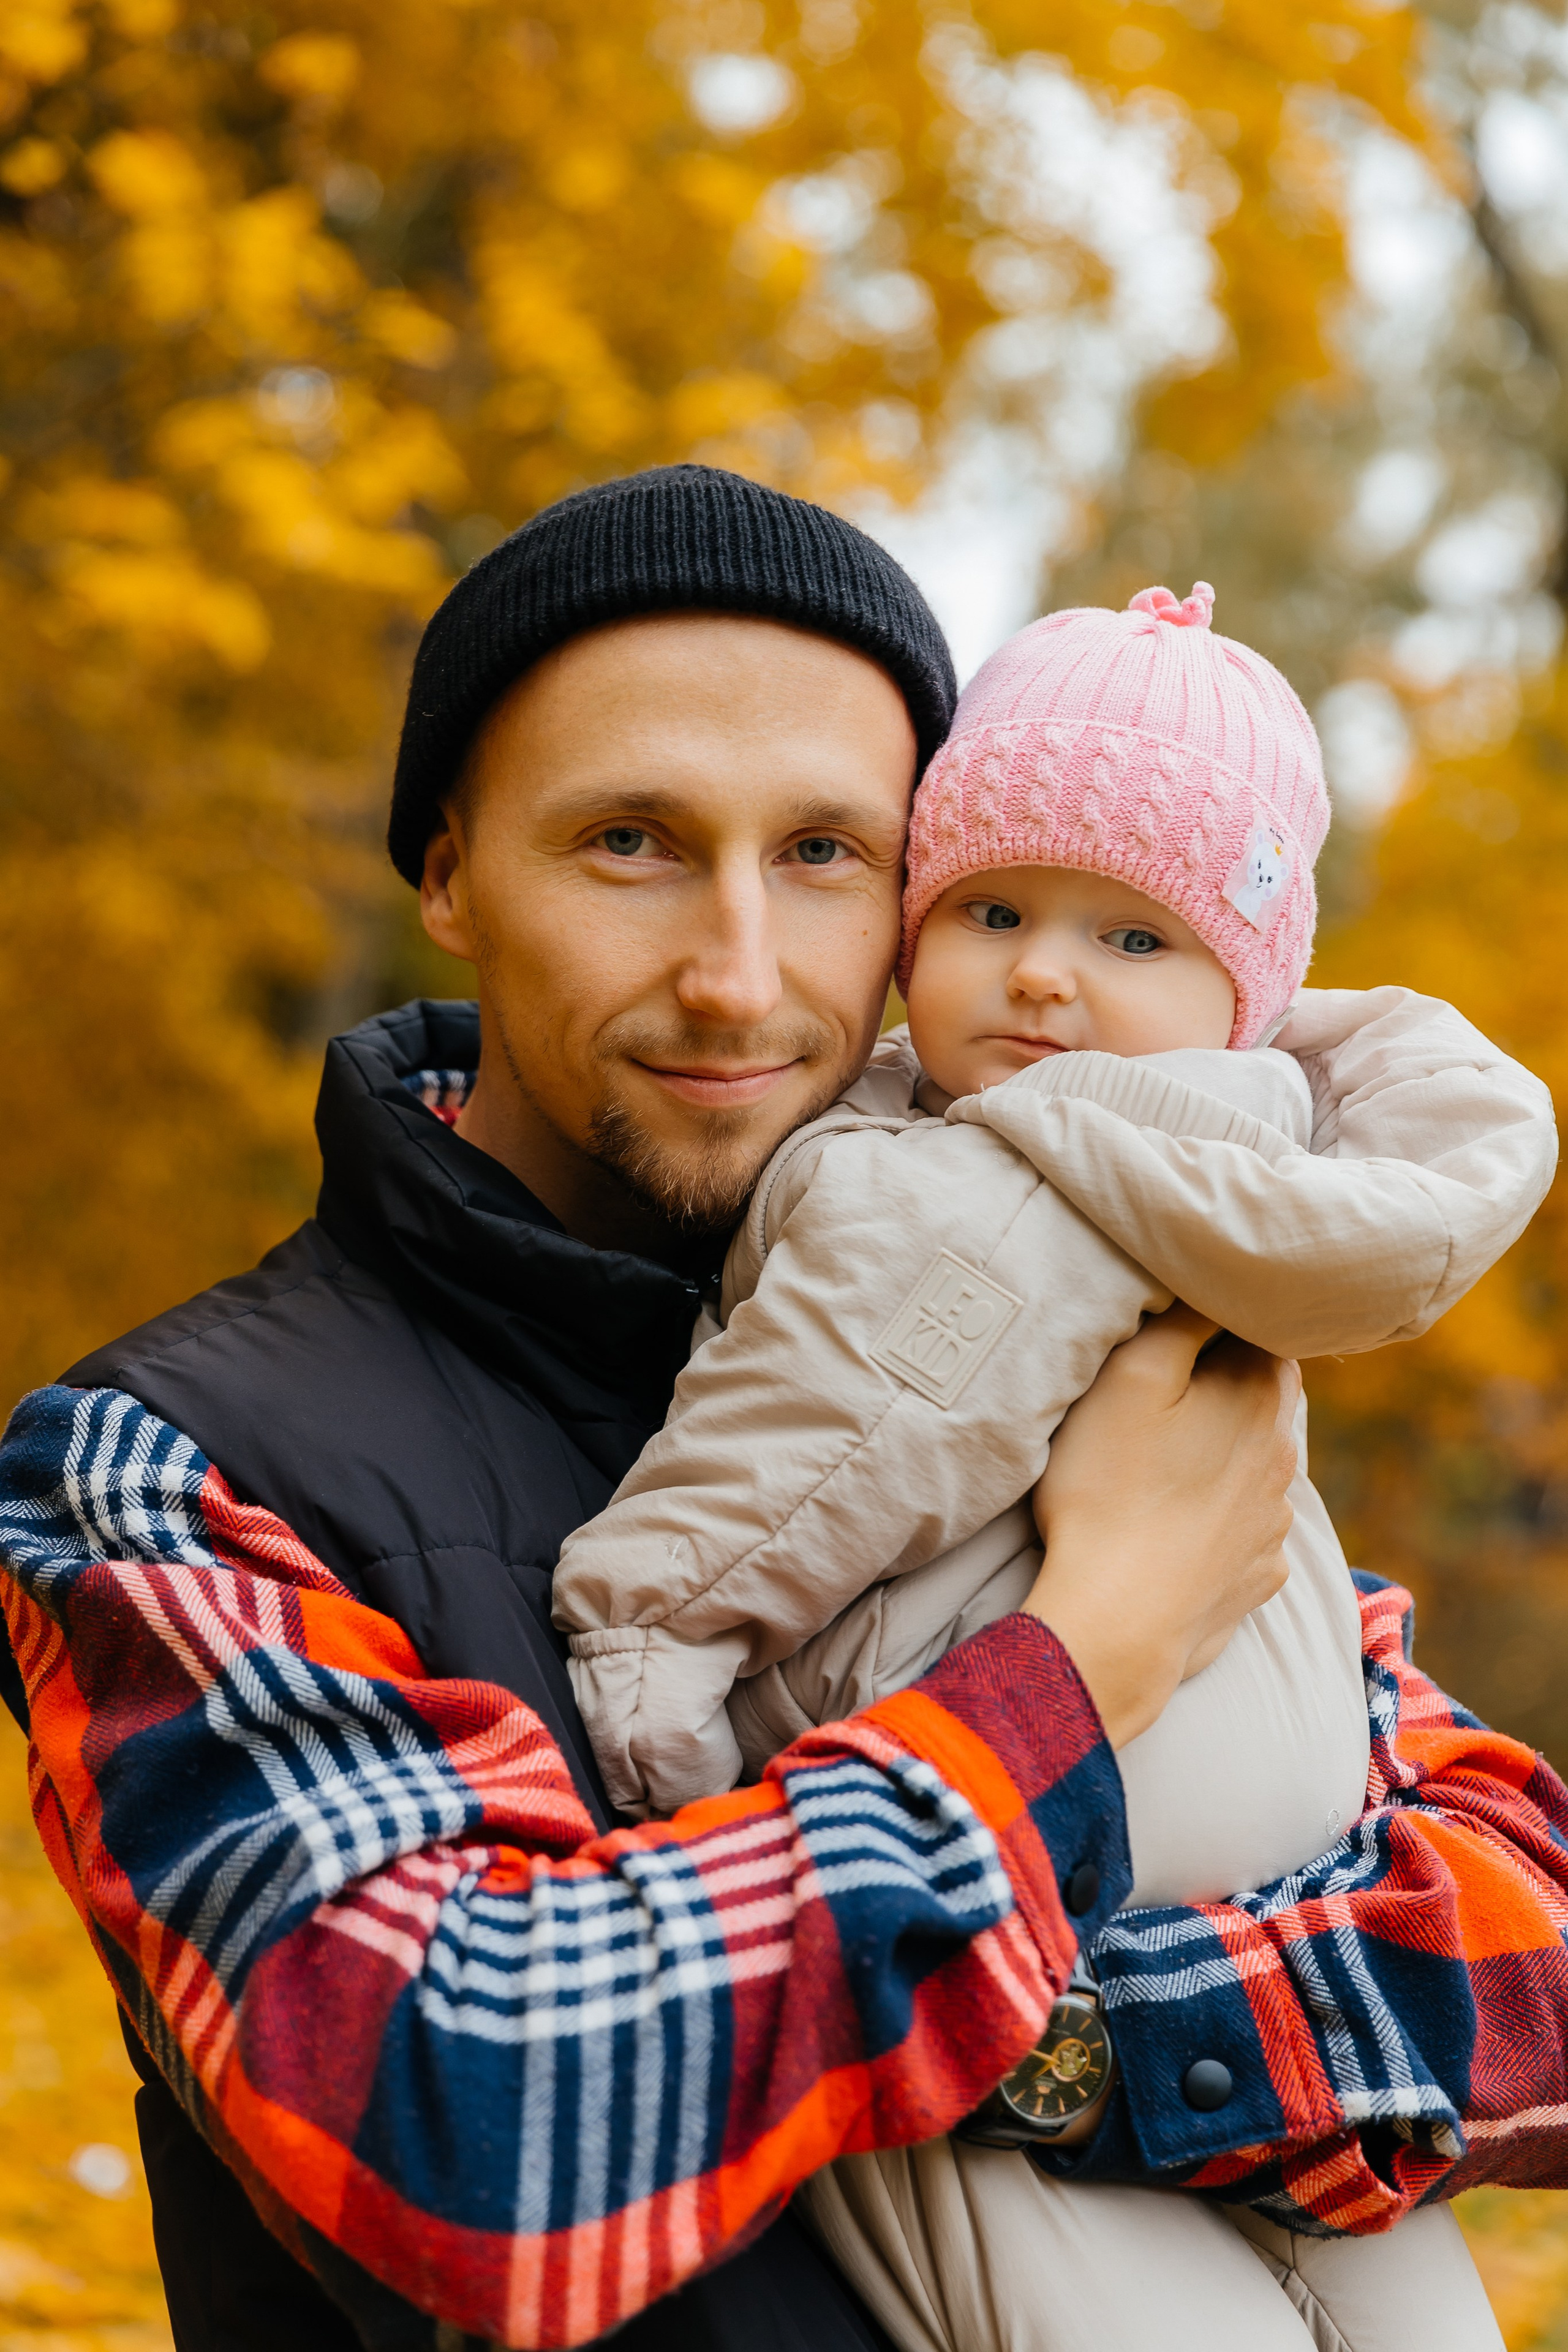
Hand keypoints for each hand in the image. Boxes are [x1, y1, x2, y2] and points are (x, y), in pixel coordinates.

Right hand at [1024, 1305, 1298, 1749]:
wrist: (1118, 1620)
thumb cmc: (1111, 1488)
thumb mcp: (1132, 1376)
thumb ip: (1181, 1321)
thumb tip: (1210, 1286)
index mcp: (1260, 1397)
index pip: (1262, 1330)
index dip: (1222, 1320)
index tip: (1179, 1328)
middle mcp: (1283, 1458)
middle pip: (1259, 1399)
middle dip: (1219, 1389)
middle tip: (1160, 1393)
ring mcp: (1275, 1525)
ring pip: (1253, 1467)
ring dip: (1218, 1458)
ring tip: (1159, 1468)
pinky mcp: (1256, 1578)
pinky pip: (1242, 1531)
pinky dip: (1215, 1522)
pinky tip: (1173, 1528)